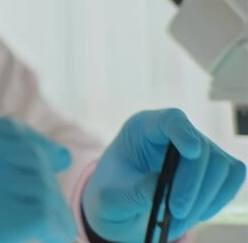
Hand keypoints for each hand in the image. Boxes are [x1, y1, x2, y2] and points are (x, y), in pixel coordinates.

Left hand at [82, 109, 245, 241]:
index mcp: (143, 129)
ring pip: (221, 165)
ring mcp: (196, 149)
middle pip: (201, 149)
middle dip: (192, 184)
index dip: (183, 132)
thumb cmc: (110, 196)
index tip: (191, 151)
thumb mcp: (110, 198)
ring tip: (178, 221)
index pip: (170, 119)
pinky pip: (231, 178)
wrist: (120, 209)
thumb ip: (132, 192)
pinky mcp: (211, 169)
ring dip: (204, 198)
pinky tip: (196, 214)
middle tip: (176, 212)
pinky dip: (217, 199)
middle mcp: (173, 133)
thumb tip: (159, 186)